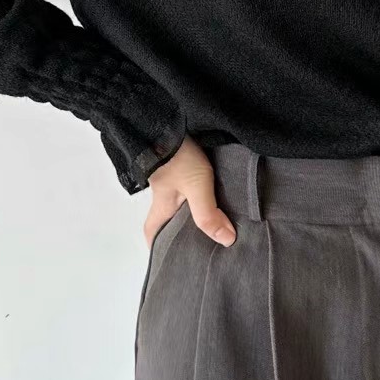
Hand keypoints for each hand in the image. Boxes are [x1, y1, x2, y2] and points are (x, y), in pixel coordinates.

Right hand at [143, 134, 236, 248]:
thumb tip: (226, 241)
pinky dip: (206, 197)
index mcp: (161, 207)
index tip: (170, 259)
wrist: (171, 120)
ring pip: (183, 205)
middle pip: (169, 222)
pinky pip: (194, 189)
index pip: (152, 233)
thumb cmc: (176, 156)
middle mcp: (165, 196)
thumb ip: (207, 215)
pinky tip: (222, 200)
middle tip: (206, 246)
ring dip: (198, 214)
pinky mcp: (185, 167)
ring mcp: (174, 180)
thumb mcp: (196, 188)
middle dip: (184, 233)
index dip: (158, 247)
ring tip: (222, 225)